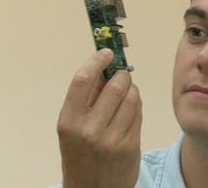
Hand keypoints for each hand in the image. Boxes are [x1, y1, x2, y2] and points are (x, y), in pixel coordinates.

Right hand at [57, 49, 141, 187]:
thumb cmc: (80, 156)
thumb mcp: (72, 130)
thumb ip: (86, 100)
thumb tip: (103, 69)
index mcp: (68, 122)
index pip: (83, 80)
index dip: (97, 61)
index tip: (107, 53)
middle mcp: (89, 130)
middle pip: (114, 86)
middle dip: (122, 75)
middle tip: (122, 74)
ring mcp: (112, 139)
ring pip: (131, 98)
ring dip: (132, 89)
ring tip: (127, 92)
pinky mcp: (130, 146)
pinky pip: (138, 114)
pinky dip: (137, 105)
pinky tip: (131, 109)